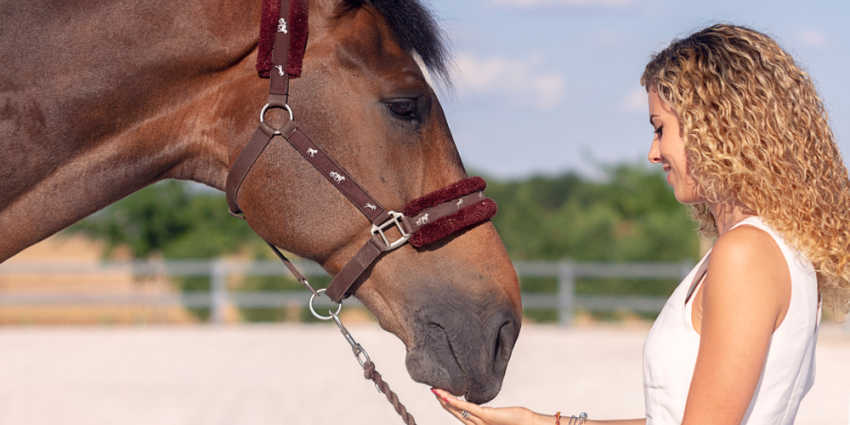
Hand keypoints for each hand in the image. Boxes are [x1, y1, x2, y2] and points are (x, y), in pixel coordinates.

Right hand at [431, 388, 549, 424]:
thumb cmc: (518, 420)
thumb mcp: (498, 414)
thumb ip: (487, 413)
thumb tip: (482, 408)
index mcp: (479, 423)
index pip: (459, 412)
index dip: (448, 403)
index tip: (440, 392)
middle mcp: (476, 424)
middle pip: (455, 412)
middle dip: (443, 401)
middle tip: (433, 389)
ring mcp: (480, 421)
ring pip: (457, 410)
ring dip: (445, 400)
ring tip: (435, 390)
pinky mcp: (485, 416)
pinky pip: (466, 408)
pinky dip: (454, 402)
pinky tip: (445, 396)